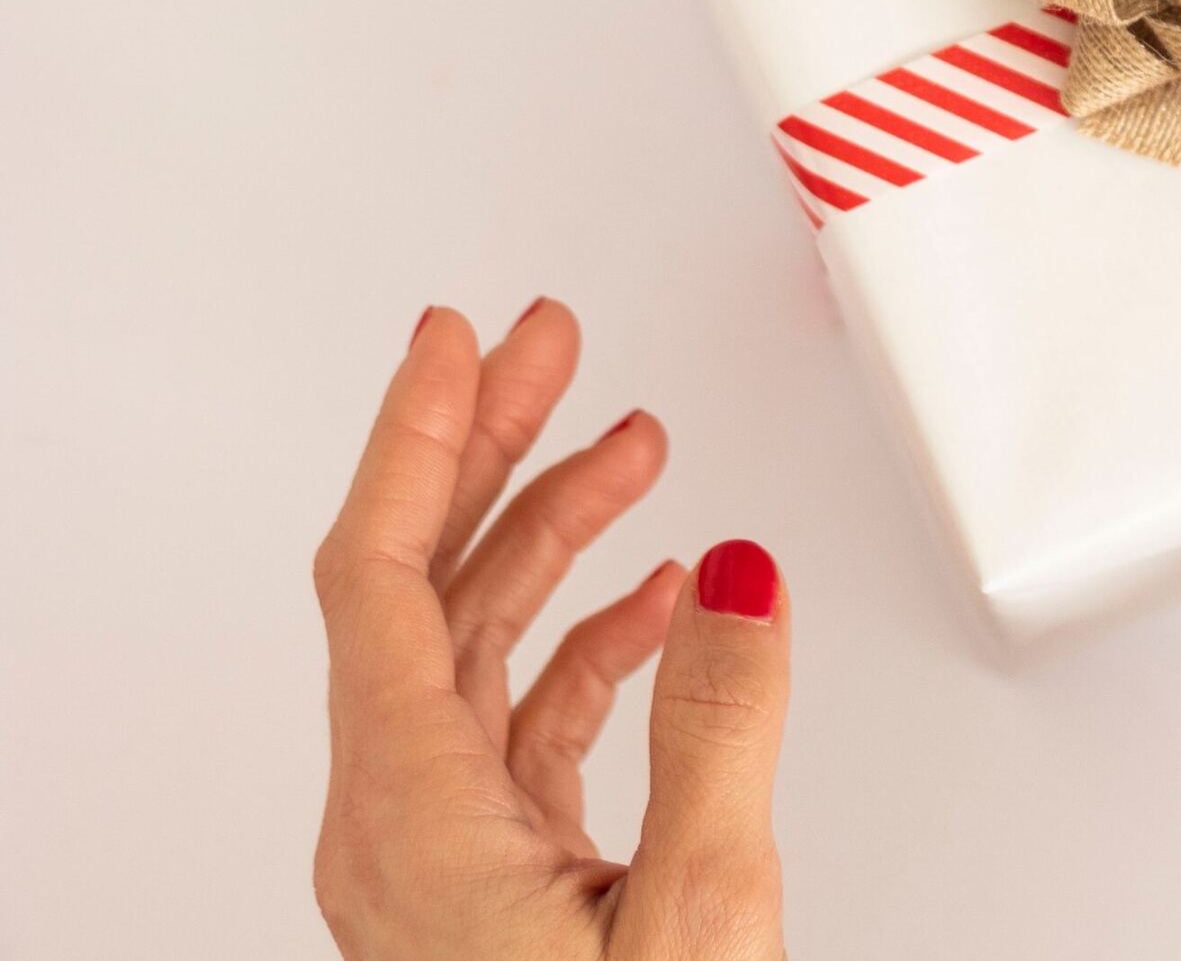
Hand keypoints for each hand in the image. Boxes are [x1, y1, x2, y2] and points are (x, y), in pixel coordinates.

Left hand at [312, 301, 788, 958]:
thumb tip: (738, 570)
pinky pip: (530, 719)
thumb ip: (720, 727)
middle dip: (495, 448)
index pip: (382, 576)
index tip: (457, 337)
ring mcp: (447, 859)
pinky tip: (661, 598)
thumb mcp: (697, 920)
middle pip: (423, 587)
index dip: (420, 437)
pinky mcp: (503, 884)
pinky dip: (595, 636)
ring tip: (635, 447)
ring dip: (558, 534)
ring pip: (480, 645)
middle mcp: (404, 829)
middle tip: (548, 343)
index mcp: (411, 823)